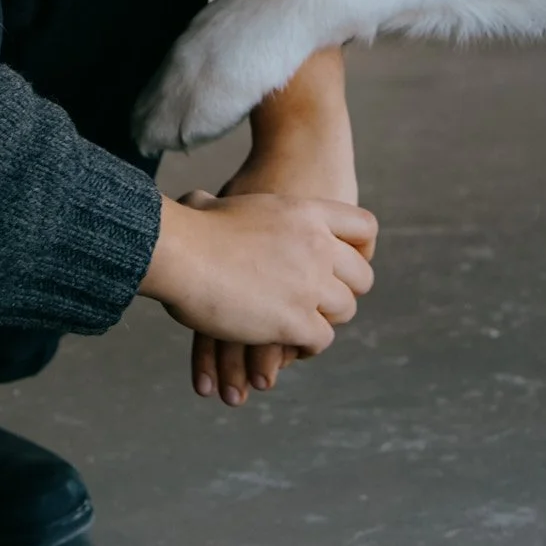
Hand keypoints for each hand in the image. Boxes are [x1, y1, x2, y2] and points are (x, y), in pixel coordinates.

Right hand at [139, 185, 375, 358]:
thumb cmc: (187, 228)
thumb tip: (197, 200)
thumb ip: (221, 204)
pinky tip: (291, 344)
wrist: (180, 253)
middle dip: (346, 291)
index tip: (346, 263)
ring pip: (345, 310)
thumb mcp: (216, 203)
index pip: (365, 227)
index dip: (361, 249)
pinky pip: (322, 338)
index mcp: (305, 212)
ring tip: (307, 326)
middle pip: (361, 276)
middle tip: (326, 302)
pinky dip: (307, 345)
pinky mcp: (296, 320)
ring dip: (326, 320)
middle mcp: (317, 245)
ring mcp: (310, 283)